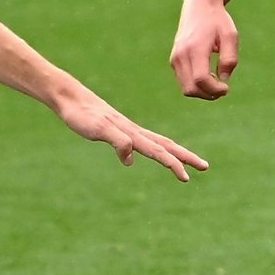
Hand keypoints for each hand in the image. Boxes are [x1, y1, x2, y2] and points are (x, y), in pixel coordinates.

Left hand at [52, 82, 208, 181]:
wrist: (68, 96)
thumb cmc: (80, 114)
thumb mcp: (97, 130)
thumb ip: (117, 140)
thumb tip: (131, 159)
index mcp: (131, 133)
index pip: (158, 151)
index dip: (173, 164)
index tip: (187, 178)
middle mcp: (132, 130)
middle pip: (166, 144)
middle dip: (185, 157)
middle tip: (205, 167)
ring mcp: (125, 128)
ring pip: (155, 142)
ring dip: (172, 152)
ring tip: (183, 162)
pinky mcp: (116, 128)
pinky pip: (141, 140)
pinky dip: (151, 147)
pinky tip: (141, 153)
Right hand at [169, 0, 239, 99]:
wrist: (198, 6)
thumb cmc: (217, 21)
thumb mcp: (230, 36)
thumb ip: (229, 59)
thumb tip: (223, 80)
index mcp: (195, 48)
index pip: (200, 79)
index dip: (214, 89)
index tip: (227, 88)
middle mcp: (181, 55)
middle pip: (191, 88)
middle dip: (208, 94)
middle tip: (223, 89)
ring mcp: (175, 58)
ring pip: (185, 88)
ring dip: (202, 92)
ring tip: (216, 83)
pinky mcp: (174, 60)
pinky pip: (183, 81)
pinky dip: (196, 85)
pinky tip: (207, 76)